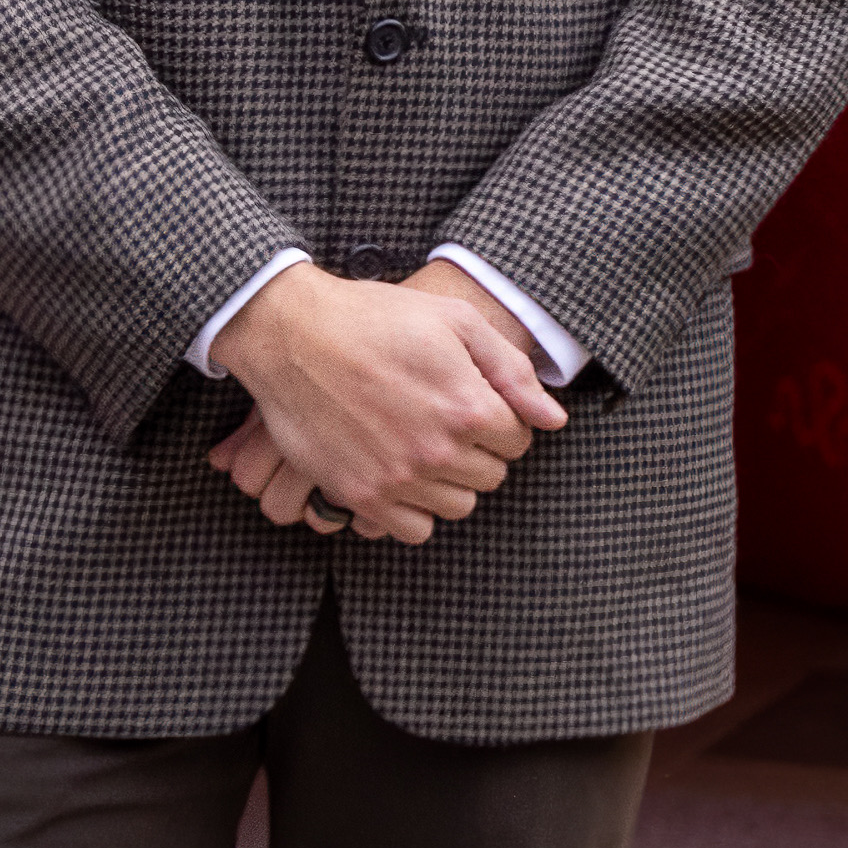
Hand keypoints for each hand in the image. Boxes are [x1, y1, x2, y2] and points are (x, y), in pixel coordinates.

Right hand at [207, 263, 565, 544]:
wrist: (293, 334)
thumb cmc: (375, 317)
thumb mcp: (455, 321)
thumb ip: (512, 372)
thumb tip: (554, 420)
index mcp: (467, 406)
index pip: (519, 440)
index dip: (503, 419)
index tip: (478, 402)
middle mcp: (437, 451)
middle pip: (492, 476)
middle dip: (481, 450)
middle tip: (449, 421)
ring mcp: (397, 478)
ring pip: (458, 506)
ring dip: (452, 482)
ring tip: (426, 446)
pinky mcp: (360, 495)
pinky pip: (414, 530)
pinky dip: (415, 510)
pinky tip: (403, 474)